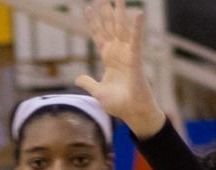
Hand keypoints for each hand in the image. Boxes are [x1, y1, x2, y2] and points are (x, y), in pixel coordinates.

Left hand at [76, 0, 164, 136]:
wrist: (132, 113)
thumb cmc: (118, 104)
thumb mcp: (98, 92)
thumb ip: (88, 83)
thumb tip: (77, 79)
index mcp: (108, 58)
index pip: (99, 35)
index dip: (93, 22)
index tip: (87, 8)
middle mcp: (117, 52)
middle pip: (109, 27)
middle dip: (105, 11)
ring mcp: (126, 54)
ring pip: (122, 28)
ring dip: (120, 12)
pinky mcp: (135, 58)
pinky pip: (136, 40)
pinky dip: (137, 27)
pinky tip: (138, 12)